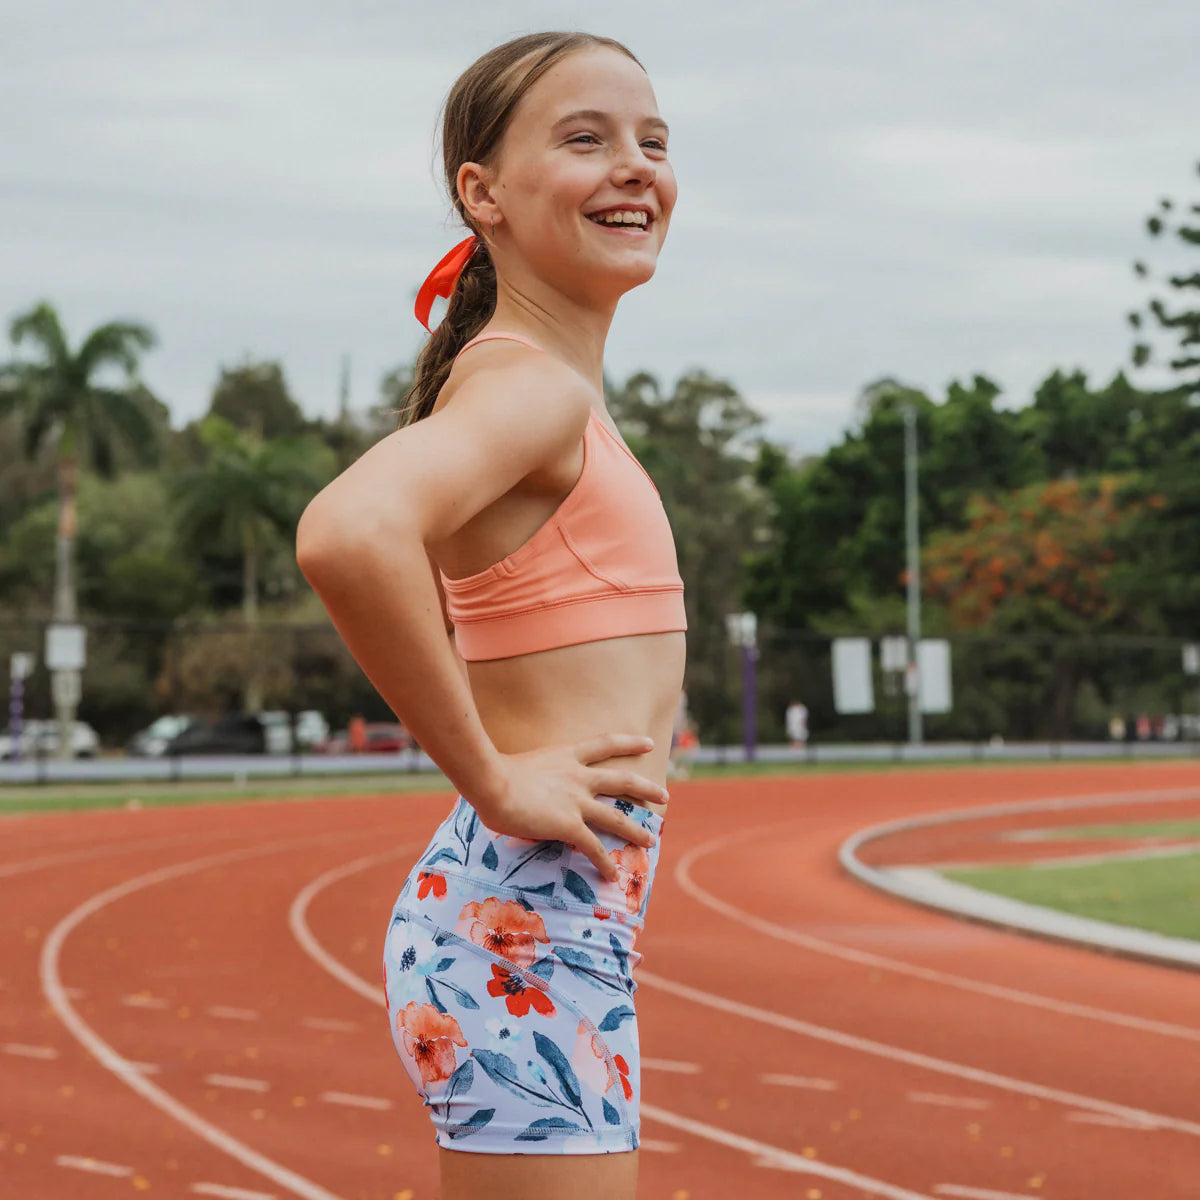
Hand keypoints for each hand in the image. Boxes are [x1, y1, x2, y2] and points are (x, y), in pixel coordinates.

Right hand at [477, 733, 666, 882]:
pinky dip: (605, 863)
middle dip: (646, 788)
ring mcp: (576, 801)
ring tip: (651, 841)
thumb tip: (515, 787)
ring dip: (636, 831)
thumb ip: (527, 775)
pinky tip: (612, 876)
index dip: (628, 742)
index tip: (647, 742)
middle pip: (622, 781)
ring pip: (616, 817)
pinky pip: (594, 848)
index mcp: (565, 756)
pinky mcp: (569, 825)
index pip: (604, 744)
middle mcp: (577, 777)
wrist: (491, 780)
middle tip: (664, 794)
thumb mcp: (517, 765)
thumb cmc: (491, 772)